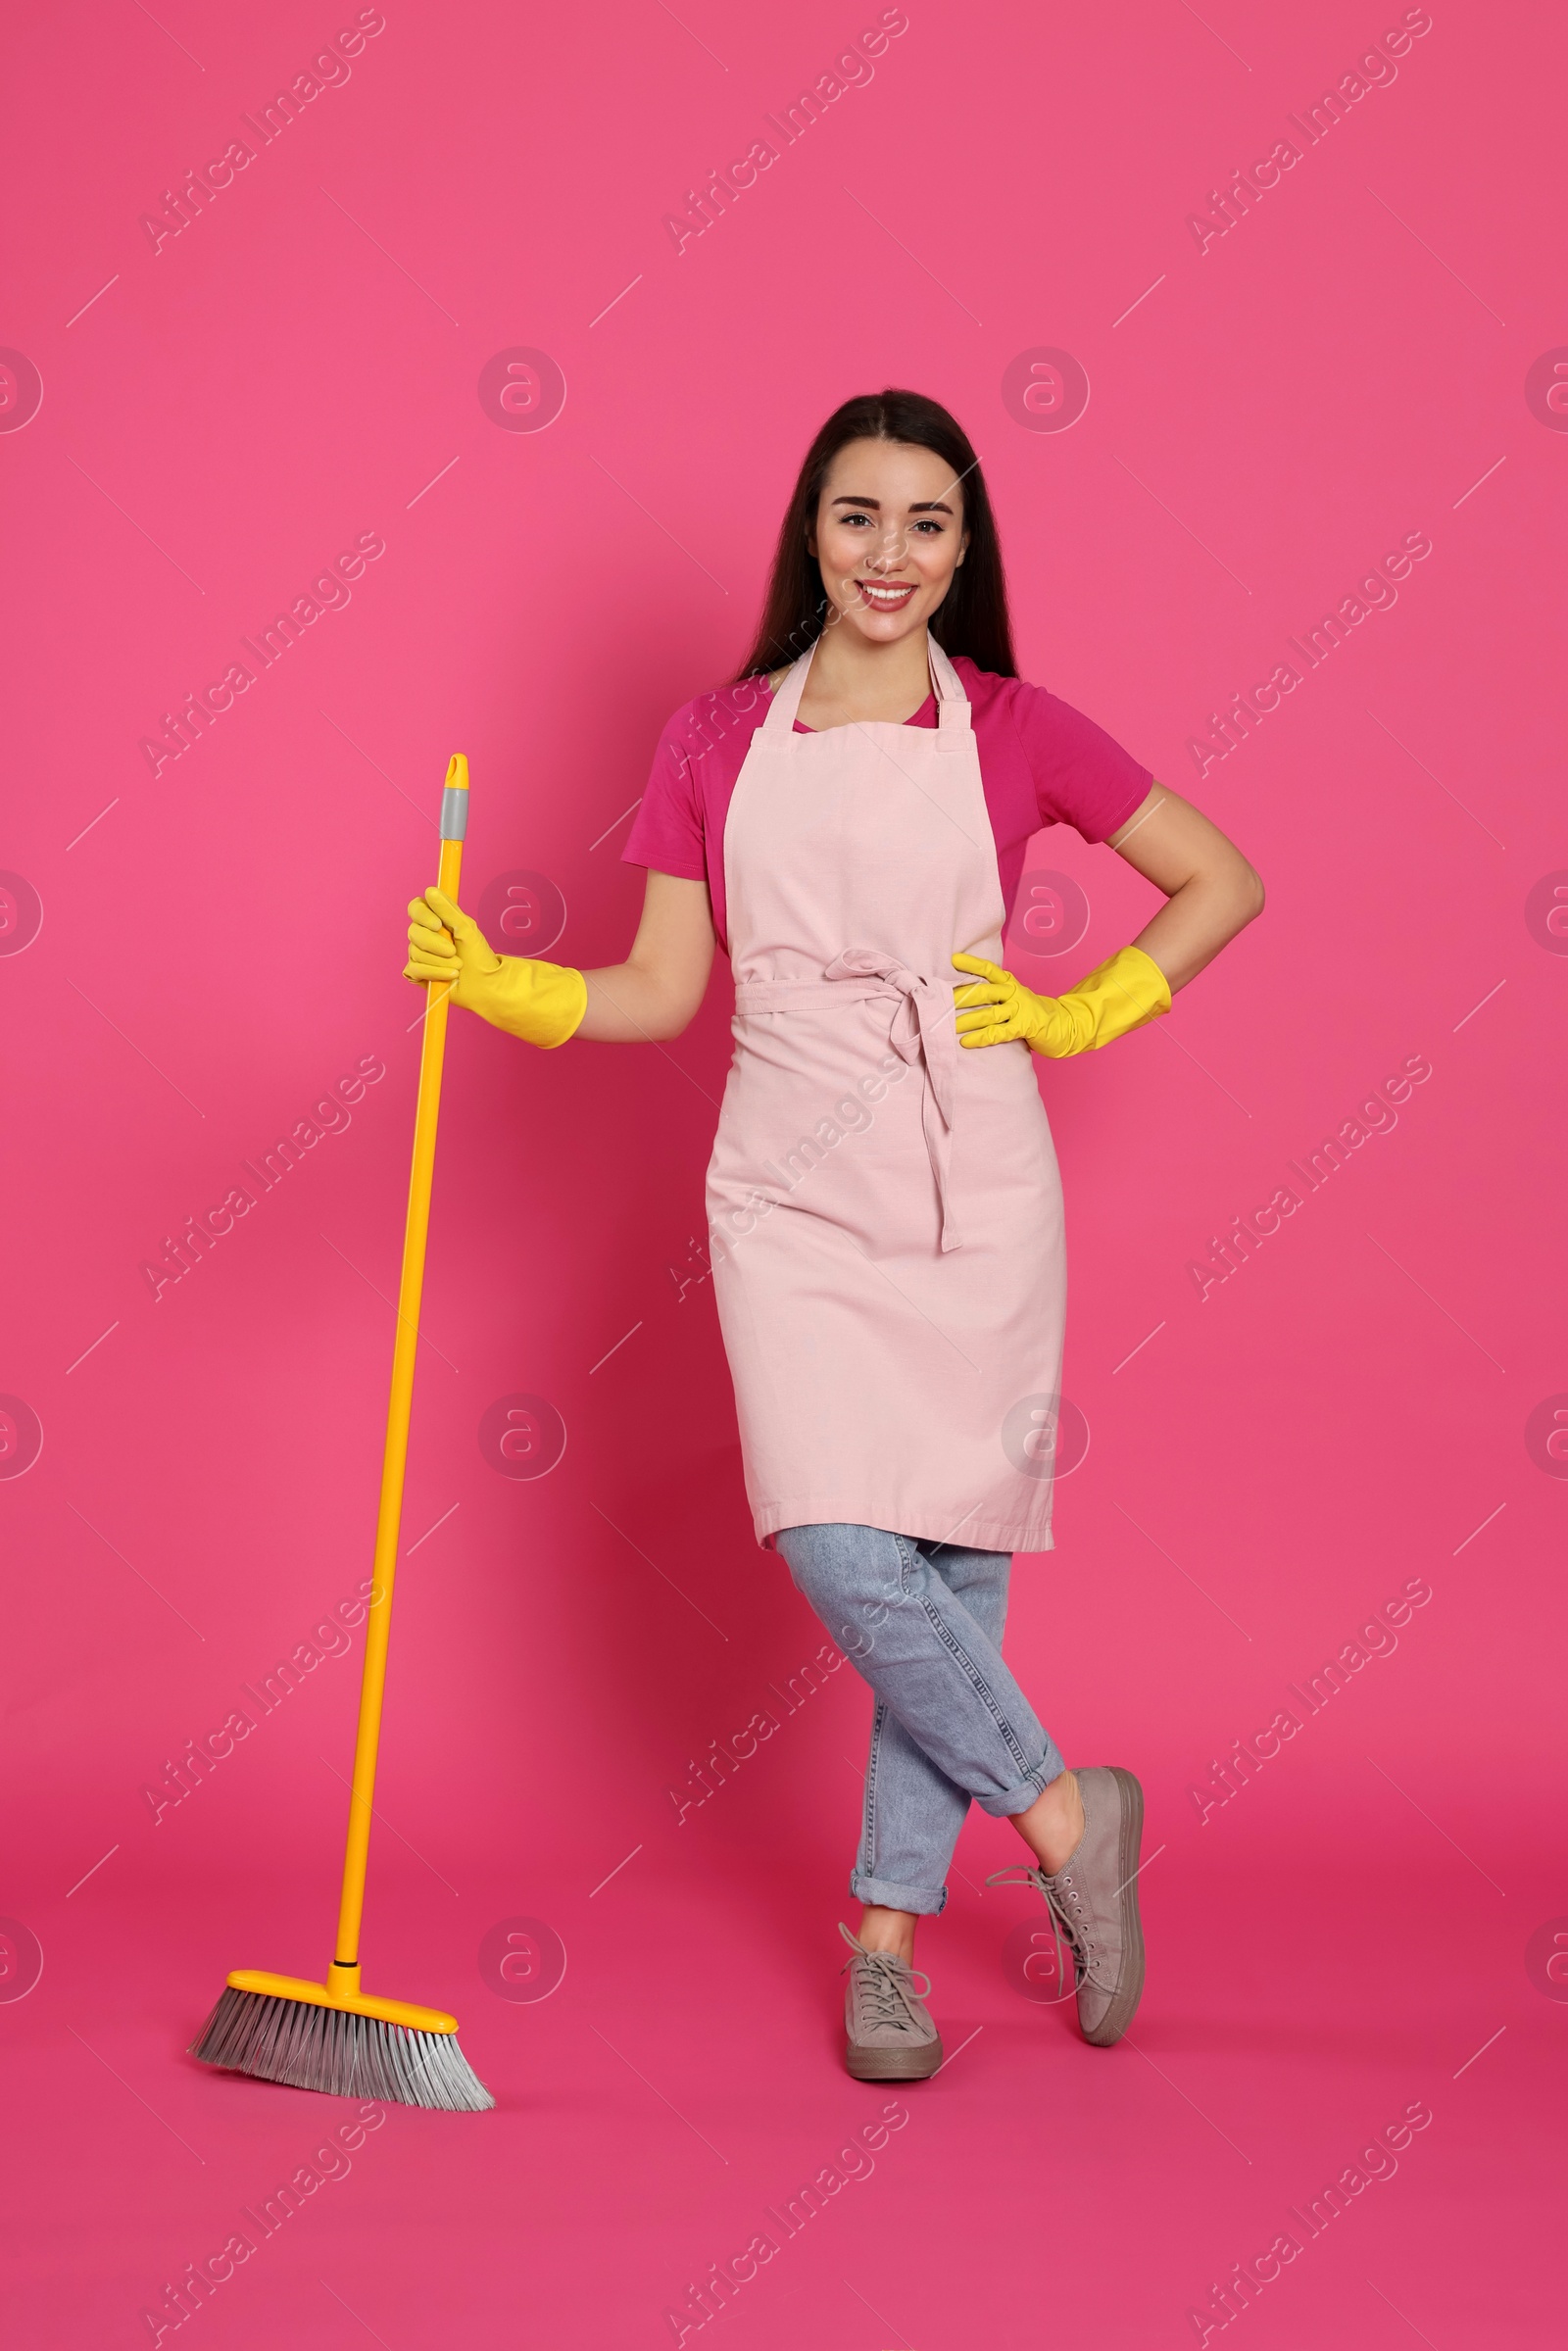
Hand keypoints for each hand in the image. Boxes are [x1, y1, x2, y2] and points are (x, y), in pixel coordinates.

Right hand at [404, 887, 586, 1048]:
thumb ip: (447, 910)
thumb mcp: (466, 929)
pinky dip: (434, 972)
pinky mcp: (417, 973)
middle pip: (413, 931)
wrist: (486, 984)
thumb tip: (430, 890)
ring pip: (415, 952)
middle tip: (454, 951)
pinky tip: (450, 976)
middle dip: (436, 944)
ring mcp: (419, 953)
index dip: (423, 915)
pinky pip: (415, 968)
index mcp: (435, 920)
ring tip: (458, 966)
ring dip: (440, 961)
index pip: (415, 908)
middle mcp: (424, 935)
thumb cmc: (479, 955)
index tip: (439, 925)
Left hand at [952, 945, 1170, 1057]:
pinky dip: (981, 1037)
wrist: (1066, 1026)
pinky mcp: (1025, 1026)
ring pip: (987, 1013)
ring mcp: (1020, 1009)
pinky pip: (998, 1032)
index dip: (972, 964)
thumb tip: (963, 999)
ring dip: (966, 1021)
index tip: (954, 959)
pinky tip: (967, 1042)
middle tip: (940, 1002)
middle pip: (983, 992)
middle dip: (960, 998)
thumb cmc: (1033, 1014)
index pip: (989, 970)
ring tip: (947, 1026)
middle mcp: (1014, 993)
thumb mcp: (1014, 1000)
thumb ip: (995, 998)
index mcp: (1011, 984)